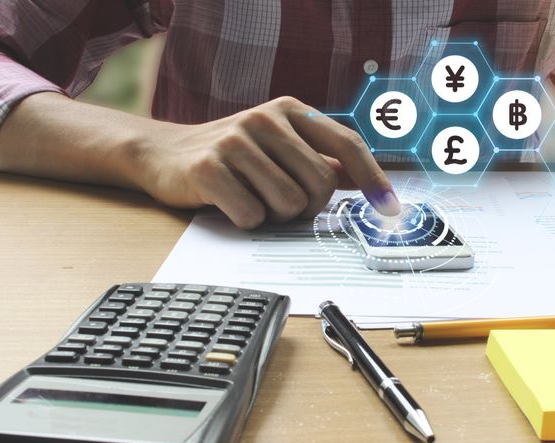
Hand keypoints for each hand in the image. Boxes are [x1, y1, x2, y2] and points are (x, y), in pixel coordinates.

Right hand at [137, 96, 399, 228]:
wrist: (164, 154)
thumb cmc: (234, 155)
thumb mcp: (280, 146)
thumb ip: (322, 159)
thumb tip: (372, 183)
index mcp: (291, 110)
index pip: (347, 144)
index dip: (374, 179)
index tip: (390, 208)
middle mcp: (265, 118)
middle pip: (322, 184)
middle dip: (309, 207)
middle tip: (284, 203)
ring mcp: (235, 140)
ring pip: (289, 204)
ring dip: (276, 216)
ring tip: (253, 198)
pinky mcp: (209, 168)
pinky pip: (253, 216)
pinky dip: (247, 221)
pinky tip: (229, 204)